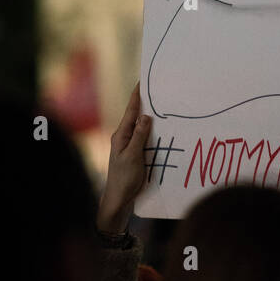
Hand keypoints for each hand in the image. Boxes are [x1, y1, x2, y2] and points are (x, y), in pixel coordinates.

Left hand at [97, 84, 151, 234]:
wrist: (118, 199)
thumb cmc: (124, 178)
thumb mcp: (132, 156)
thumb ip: (139, 136)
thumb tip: (145, 115)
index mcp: (121, 135)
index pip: (131, 111)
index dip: (137, 96)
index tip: (142, 81)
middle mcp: (124, 137)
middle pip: (136, 116)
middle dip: (145, 103)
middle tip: (156, 90)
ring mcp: (129, 145)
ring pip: (141, 126)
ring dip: (149, 116)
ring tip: (160, 104)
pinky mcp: (135, 153)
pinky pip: (144, 137)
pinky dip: (152, 130)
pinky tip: (159, 128)